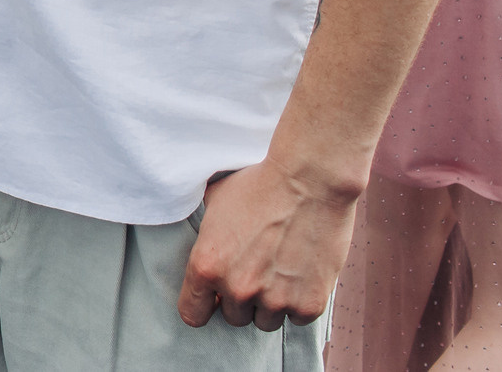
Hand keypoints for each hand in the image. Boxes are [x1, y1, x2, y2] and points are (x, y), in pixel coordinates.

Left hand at [176, 156, 359, 330]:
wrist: (309, 180)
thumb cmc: (259, 184)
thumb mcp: (214, 203)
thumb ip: (205, 234)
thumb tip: (201, 241)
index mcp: (206, 265)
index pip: (192, 313)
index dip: (203, 305)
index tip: (213, 298)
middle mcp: (238, 289)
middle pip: (234, 317)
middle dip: (242, 298)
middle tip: (256, 271)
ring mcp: (275, 300)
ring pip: (266, 321)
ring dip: (271, 303)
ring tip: (279, 270)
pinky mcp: (308, 304)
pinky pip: (298, 318)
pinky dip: (300, 301)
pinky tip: (301, 273)